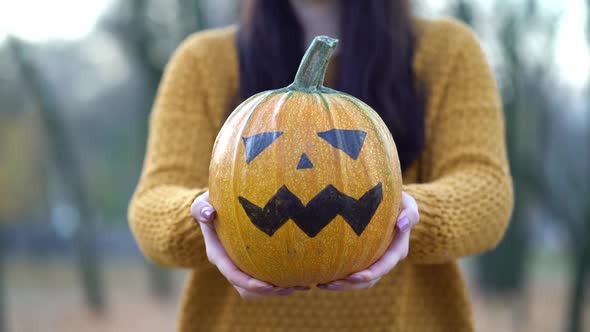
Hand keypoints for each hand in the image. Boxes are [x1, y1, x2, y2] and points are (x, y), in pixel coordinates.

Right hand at [191, 191, 308, 298]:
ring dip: (280, 291)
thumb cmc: (211, 204)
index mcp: (218, 255)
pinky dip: (284, 281)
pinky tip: (304, 278)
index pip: (234, 275)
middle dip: (268, 292)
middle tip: (291, 287)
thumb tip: (208, 214)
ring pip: (260, 289)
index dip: (250, 284)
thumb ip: (201, 208)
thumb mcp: (202, 203)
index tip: (269, 285)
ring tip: (302, 286)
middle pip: (248, 289)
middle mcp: (230, 265)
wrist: (217, 207)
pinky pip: (268, 279)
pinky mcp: (254, 263)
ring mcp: (242, 266)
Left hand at [317, 191, 418, 290]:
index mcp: (397, 250)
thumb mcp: (408, 203)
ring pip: (358, 281)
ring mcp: (374, 261)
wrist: (388, 201)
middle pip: (368, 280)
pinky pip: (351, 271)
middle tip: (326, 284)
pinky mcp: (363, 258)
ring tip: (321, 284)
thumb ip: (410, 212)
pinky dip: (338, 275)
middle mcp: (386, 259)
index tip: (352, 277)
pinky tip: (321, 275)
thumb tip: (402, 225)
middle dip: (348, 285)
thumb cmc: (398, 201)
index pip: (384, 266)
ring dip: (340, 284)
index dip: (370, 274)